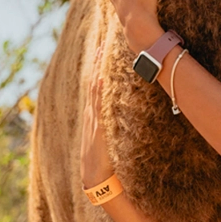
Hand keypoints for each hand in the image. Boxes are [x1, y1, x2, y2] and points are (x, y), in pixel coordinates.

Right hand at [79, 39, 113, 190]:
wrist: (96, 181)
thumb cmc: (107, 162)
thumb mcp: (110, 138)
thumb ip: (116, 124)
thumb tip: (128, 109)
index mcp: (95, 115)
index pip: (96, 85)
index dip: (98, 66)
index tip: (102, 48)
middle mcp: (92, 114)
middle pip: (93, 81)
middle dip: (97, 61)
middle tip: (101, 40)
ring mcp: (93, 120)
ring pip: (94, 89)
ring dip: (97, 69)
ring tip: (101, 50)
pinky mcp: (97, 128)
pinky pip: (98, 105)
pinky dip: (99, 90)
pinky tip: (102, 77)